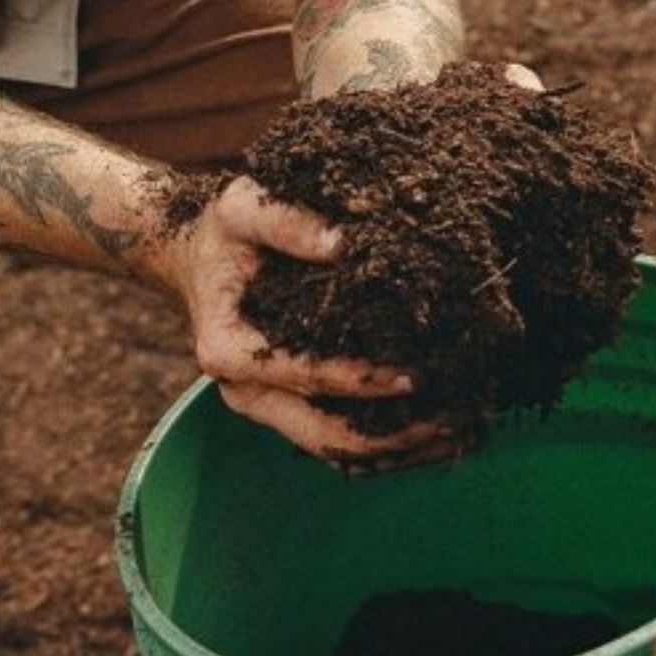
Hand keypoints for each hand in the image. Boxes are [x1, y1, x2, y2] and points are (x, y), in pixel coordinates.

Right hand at [165, 174, 461, 466]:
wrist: (196, 255)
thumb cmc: (223, 229)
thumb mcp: (242, 206)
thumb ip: (287, 221)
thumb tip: (341, 244)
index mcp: (228, 350)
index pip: (308, 377)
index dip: (363, 380)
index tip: (417, 374)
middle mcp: (243, 391)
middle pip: (325, 437)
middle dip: (394, 437)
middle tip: (456, 422)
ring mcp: (264, 406)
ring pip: (335, 449)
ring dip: (398, 448)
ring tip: (459, 431)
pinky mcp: (285, 408)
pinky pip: (337, 439)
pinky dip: (385, 441)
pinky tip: (435, 426)